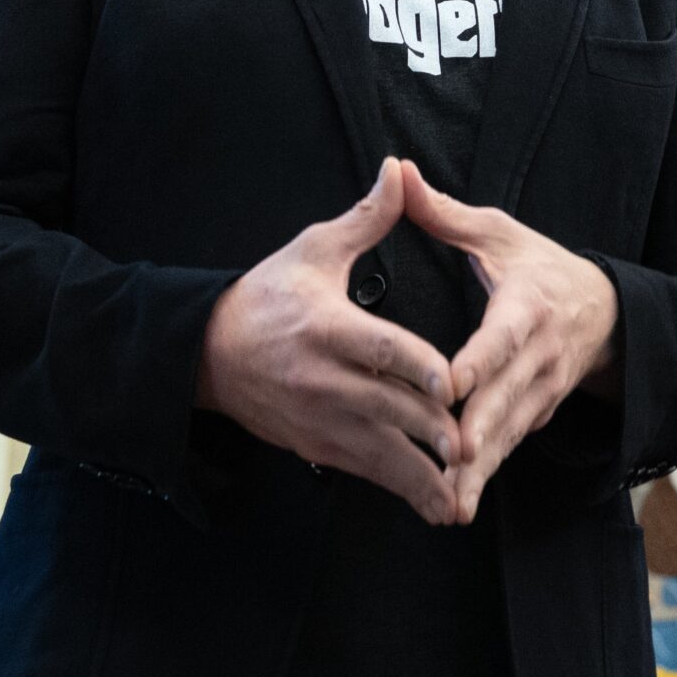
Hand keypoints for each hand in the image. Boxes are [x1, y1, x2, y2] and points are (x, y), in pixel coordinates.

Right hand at [196, 157, 461, 522]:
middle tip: (473, 444)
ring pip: (378, 454)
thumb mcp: (311, 250)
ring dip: (421, 477)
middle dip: (430, 432)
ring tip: (461, 497)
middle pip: (386, 409)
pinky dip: (401, 489)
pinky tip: (436, 504)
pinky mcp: (317, 446)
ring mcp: (319, 419)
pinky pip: (366, 471)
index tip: (451, 382)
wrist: (204, 355)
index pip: (380, 349)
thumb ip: (365, 219)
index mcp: (325, 329)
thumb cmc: (266, 296)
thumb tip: (400, 172)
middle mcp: (322, 380)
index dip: (416, 368)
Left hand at [400, 160, 619, 522]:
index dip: (478, 362)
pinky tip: (456, 501)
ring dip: (482, 469)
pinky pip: (511, 446)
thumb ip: (445, 214)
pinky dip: (486, 474)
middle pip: (507, 397)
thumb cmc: (541, 268)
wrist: (606, 311)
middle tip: (453, 457)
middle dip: (480, 430)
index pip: (502, 337)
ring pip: (509, 433)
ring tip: (451, 500)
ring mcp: (542, 390)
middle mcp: (540, 354)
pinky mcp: (538, 414)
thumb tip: (398, 174)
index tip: (448, 384)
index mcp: (527, 306)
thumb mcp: (500, 234)